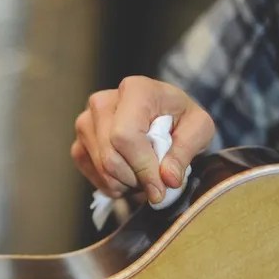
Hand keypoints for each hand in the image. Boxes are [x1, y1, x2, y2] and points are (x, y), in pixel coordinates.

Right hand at [71, 76, 214, 203]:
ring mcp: (86, 123)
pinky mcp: (79, 143)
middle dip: (136, 179)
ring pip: (102, 170)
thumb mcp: (199, 128)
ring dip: (127, 184)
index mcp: (135, 90)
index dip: (142, 167)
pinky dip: (114, 185)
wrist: (162, 115)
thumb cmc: (181, 118)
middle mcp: (102, 102)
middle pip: (110, 156)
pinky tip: (130, 175)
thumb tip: (167, 179)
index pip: (126, 136)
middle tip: (157, 183)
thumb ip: (186, 151)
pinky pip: (93, 176)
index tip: (160, 188)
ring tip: (145, 174)